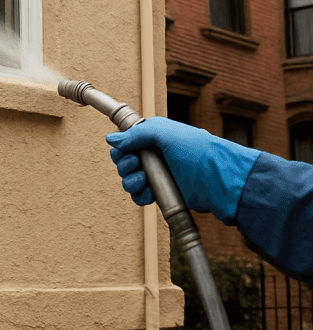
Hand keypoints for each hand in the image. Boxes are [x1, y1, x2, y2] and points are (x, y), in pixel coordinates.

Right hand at [106, 117, 260, 222]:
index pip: (125, 142)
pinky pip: (140, 196)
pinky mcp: (162, 193)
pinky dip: (139, 196)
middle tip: (136, 166)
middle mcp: (154, 155)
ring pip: (129, 180)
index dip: (121, 149)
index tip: (127, 153)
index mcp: (153, 136)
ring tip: (143, 181)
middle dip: (125, 165)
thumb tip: (110, 139)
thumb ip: (134, 134)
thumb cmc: (196, 150)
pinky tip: (147, 194)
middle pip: (124, 161)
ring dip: (130, 181)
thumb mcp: (164, 133)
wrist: (219, 179)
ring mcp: (158, 174)